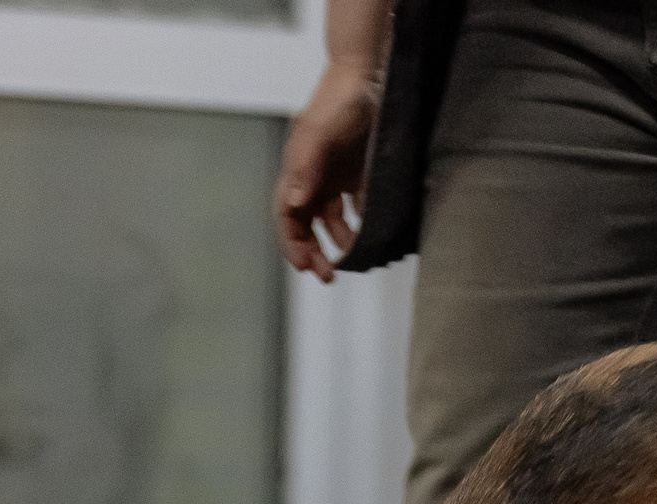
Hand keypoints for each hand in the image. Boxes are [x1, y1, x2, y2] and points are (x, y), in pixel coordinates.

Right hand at [273, 62, 377, 281]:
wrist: (368, 75)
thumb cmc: (339, 100)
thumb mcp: (319, 133)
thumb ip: (305, 167)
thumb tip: (295, 203)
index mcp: (297, 172)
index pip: (287, 217)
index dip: (292, 244)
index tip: (305, 267)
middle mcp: (312, 178)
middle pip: (305, 225)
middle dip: (312, 252)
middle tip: (329, 276)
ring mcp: (333, 177)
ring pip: (329, 220)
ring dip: (337, 242)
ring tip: (352, 258)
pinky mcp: (356, 174)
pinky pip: (354, 207)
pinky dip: (359, 223)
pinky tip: (369, 234)